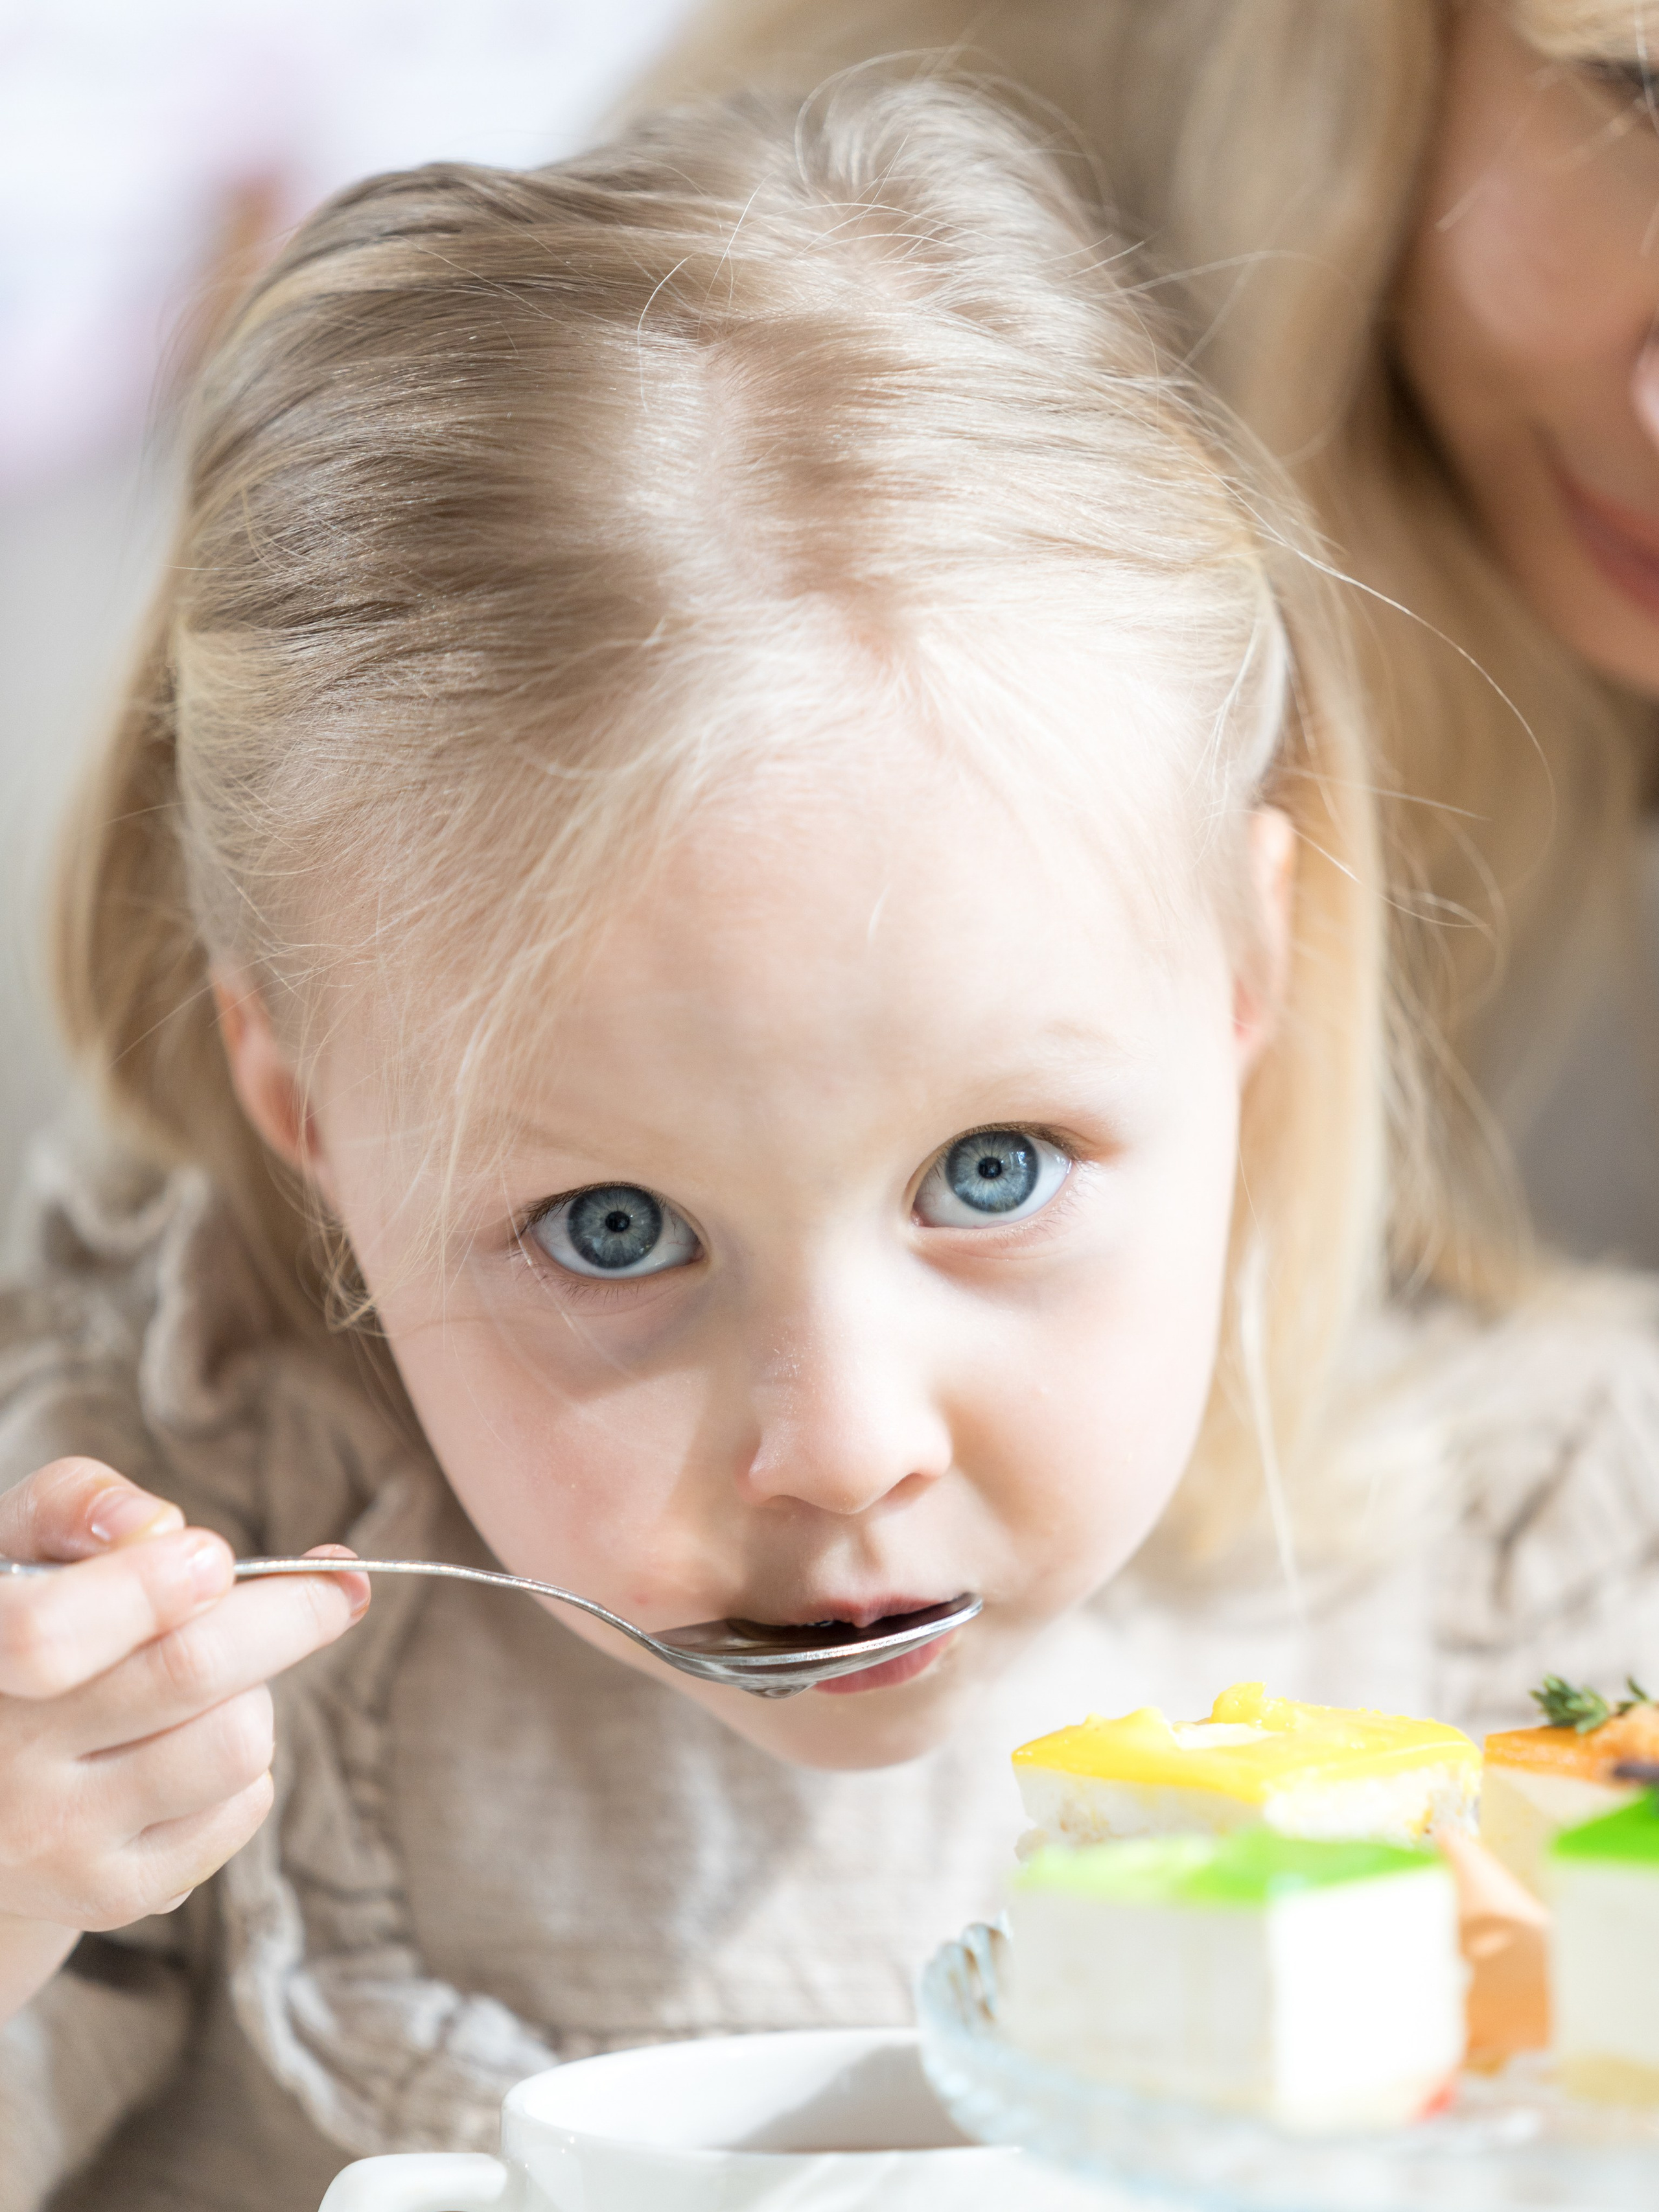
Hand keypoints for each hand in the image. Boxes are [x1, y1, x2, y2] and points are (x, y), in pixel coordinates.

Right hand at [0, 1457, 368, 2009]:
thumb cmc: (29, 1621)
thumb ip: (77, 1507)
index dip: (149, 1588)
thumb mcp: (23, 1548)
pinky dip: (247, 1763)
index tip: (215, 1558)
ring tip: (213, 1683)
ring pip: (236, 1741)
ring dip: (256, 1691)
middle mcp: (0, 1760)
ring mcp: (53, 1838)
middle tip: (333, 1583)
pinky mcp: (112, 1893)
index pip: (50, 1633)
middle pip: (188, 1672)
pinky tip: (193, 1746)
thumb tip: (160, 1529)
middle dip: (290, 1613)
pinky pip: (243, 1805)